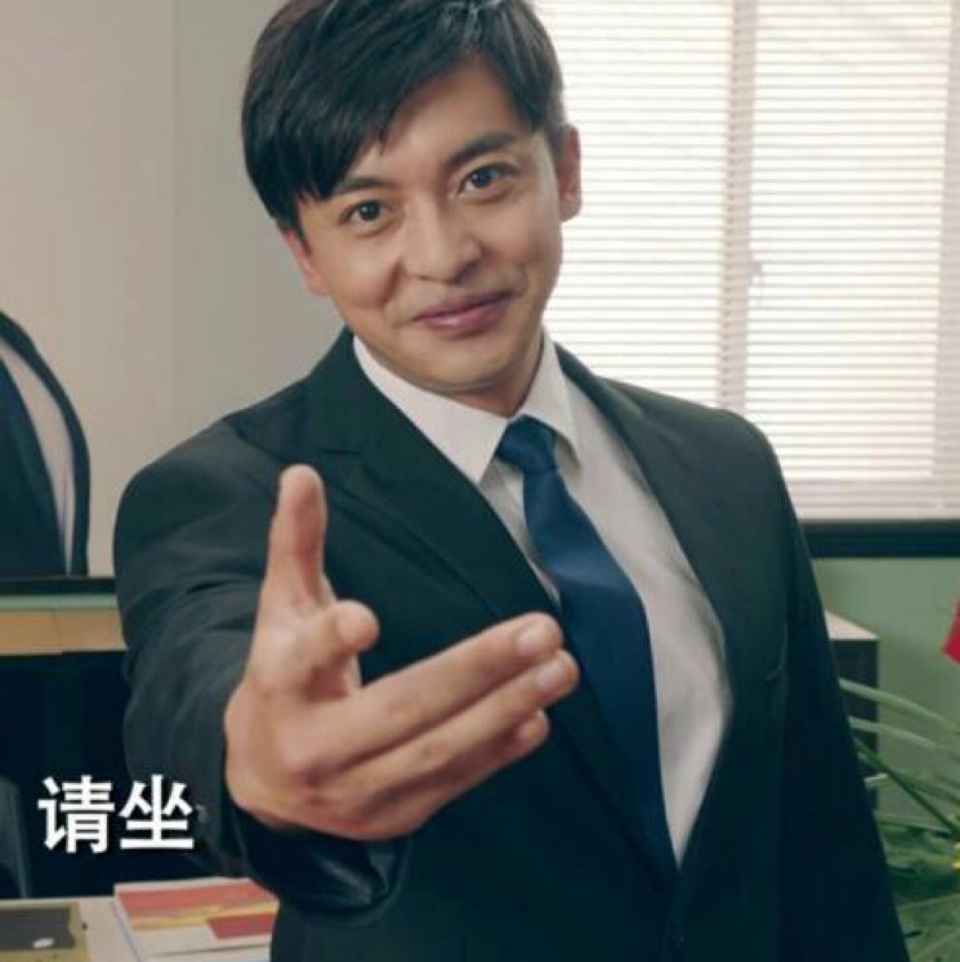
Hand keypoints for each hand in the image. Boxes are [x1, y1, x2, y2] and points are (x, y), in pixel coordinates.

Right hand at [224, 465, 577, 840]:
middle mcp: (317, 747)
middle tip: (542, 630)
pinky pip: (454, 782)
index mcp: (279, 687)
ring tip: (561, 667)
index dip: (330, 641)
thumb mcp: (280, 610)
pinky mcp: (396, 815)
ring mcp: (359, 790)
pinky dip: (499, 750)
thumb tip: (301, 471)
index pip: (302, 663)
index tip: (366, 620)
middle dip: (475, 671)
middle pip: (400, 710)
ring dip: (506, 708)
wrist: (265, 785)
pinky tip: (540, 715)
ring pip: (439, 752)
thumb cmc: (282, 680)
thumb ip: (296, 544)